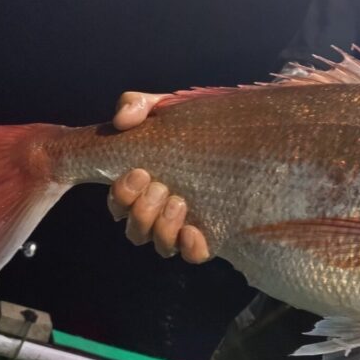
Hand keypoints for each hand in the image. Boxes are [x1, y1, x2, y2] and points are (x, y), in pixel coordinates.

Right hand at [107, 91, 210, 263]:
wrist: (241, 139)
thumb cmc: (194, 127)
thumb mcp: (165, 109)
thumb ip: (138, 105)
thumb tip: (122, 120)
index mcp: (142, 188)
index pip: (118, 205)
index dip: (121, 195)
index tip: (139, 172)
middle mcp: (159, 214)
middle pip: (135, 231)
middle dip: (141, 211)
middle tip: (158, 186)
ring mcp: (185, 227)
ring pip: (161, 246)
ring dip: (163, 227)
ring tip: (178, 201)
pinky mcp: (211, 235)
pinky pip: (194, 255)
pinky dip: (190, 247)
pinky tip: (195, 230)